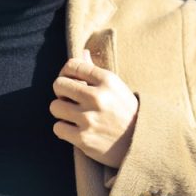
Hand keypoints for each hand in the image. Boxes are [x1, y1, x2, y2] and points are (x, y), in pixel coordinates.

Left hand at [50, 50, 137, 168]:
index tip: (71, 81)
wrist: (141, 143)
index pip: (72, 65)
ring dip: (62, 112)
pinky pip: (58, 128)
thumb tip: (82, 52)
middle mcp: (97, 97)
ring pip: (55, 107)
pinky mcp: (83, 138)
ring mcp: (89, 119)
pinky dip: (64, 130)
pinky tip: (75, 130)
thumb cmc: (126, 112)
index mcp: (107, 80)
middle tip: (70, 100)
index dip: (66, 72)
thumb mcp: (116, 87)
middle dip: (62, 92)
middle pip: (58, 84)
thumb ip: (95, 71)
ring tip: (74, 116)